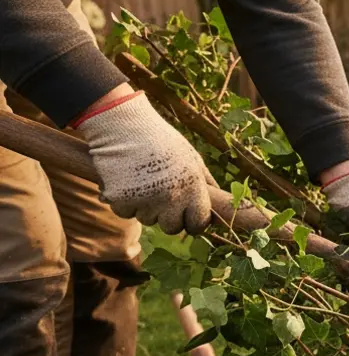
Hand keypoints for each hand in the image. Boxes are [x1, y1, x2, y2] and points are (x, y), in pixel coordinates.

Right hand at [75, 90, 214, 234]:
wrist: (124, 127)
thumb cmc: (160, 140)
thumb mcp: (190, 157)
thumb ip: (204, 181)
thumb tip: (219, 200)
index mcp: (193, 189)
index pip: (198, 224)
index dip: (192, 221)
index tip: (186, 215)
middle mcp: (172, 199)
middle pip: (172, 228)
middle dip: (167, 217)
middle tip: (160, 197)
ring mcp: (146, 201)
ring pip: (147, 219)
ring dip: (145, 207)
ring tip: (142, 180)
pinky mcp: (121, 200)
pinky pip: (125, 213)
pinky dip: (124, 202)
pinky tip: (126, 181)